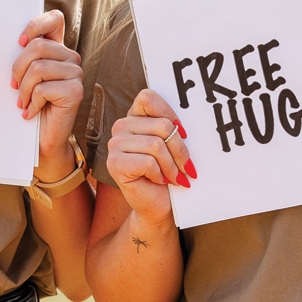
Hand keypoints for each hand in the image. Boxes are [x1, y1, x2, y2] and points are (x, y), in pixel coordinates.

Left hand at [11, 10, 82, 178]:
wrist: (43, 139)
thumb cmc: (31, 105)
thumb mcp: (25, 76)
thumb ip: (24, 57)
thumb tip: (10, 42)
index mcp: (58, 49)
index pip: (54, 19)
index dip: (35, 25)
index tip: (19, 42)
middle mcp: (70, 58)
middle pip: (37, 46)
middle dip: (18, 69)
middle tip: (15, 88)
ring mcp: (76, 74)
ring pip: (38, 68)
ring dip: (24, 89)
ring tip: (23, 102)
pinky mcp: (75, 91)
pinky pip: (43, 89)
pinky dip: (32, 103)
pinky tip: (32, 112)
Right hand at [106, 89, 195, 226]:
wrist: (157, 204)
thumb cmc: (167, 173)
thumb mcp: (171, 145)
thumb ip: (171, 128)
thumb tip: (181, 127)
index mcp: (134, 117)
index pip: (148, 97)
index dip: (170, 114)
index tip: (183, 134)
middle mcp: (121, 127)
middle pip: (162, 126)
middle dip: (180, 150)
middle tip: (187, 167)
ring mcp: (114, 145)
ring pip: (156, 145)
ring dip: (172, 166)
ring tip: (176, 177)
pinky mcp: (114, 164)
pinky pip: (148, 162)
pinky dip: (160, 174)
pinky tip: (159, 181)